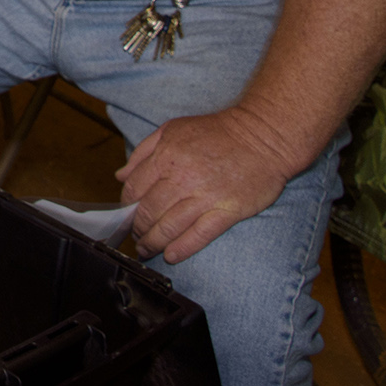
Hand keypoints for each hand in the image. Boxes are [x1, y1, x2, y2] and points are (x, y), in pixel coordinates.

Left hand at [116, 106, 301, 263]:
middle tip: (136, 237)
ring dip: (154, 242)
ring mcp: (206, 196)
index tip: (126, 215)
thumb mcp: (173, 129)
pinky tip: (172, 256)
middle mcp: (183, 177)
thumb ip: (143, 152)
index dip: (126, 206)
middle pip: (149, 211)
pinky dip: (183, 248)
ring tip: (148, 250)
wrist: (263, 136)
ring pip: (170, 227)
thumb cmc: (217, 132)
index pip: (134, 189)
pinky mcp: (228, 210)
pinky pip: (200, 234)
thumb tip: (121, 175)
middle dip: (138, 229)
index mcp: (166, 156)